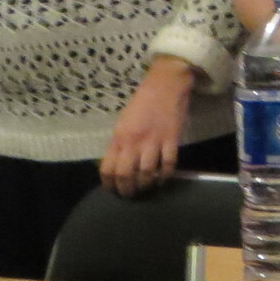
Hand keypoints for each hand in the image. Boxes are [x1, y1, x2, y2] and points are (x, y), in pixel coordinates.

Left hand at [99, 56, 195, 196]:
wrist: (165, 85)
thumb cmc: (143, 102)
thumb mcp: (124, 122)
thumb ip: (121, 142)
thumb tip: (118, 163)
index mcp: (119, 137)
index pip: (108, 168)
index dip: (109, 184)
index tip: (113, 190)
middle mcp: (133, 142)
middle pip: (126, 175)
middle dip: (127, 190)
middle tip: (131, 195)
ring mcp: (153, 142)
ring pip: (147, 174)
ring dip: (146, 186)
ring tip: (147, 189)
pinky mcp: (172, 140)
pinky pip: (168, 165)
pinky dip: (165, 177)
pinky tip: (163, 180)